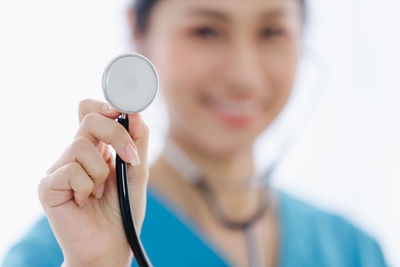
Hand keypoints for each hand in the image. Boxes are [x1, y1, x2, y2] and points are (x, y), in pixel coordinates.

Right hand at [38, 99, 149, 266]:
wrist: (110, 246)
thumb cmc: (122, 210)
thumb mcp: (137, 173)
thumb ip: (138, 142)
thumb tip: (135, 112)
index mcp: (96, 147)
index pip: (91, 111)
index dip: (106, 106)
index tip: (124, 113)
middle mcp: (75, 153)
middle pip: (89, 118)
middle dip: (116, 134)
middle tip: (129, 159)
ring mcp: (59, 168)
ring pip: (81, 146)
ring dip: (101, 173)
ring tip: (98, 193)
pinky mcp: (48, 185)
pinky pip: (71, 170)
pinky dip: (87, 187)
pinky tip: (84, 201)